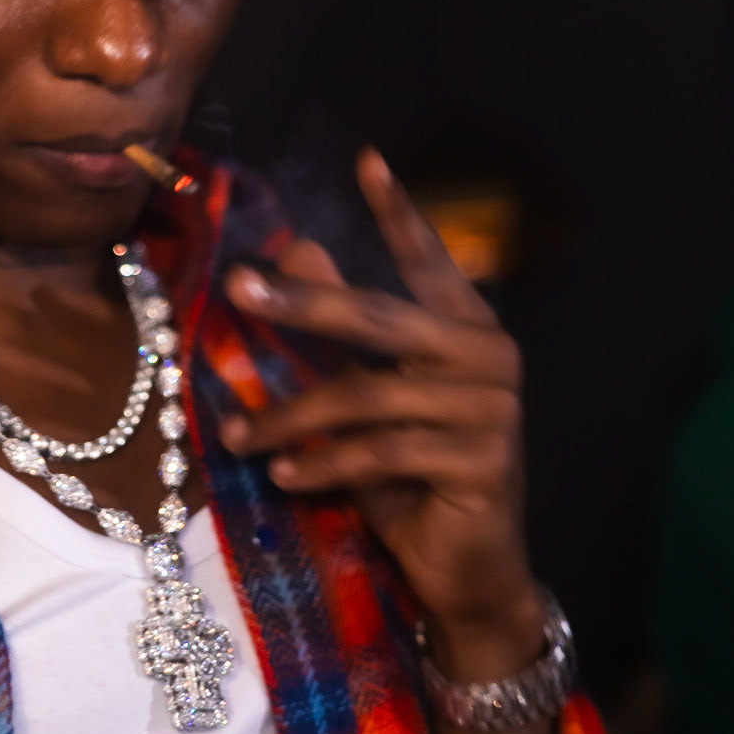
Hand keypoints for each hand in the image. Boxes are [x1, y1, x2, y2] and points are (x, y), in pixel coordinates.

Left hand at [221, 148, 543, 681]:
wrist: (468, 574)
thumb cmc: (413, 480)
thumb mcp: (368, 399)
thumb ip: (340, 330)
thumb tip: (297, 246)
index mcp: (465, 329)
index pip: (428, 260)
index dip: (398, 211)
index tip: (367, 159)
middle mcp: (489, 355)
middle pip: (379, 318)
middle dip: (303, 302)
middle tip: (239, 285)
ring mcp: (493, 407)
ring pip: (365, 395)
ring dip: (291, 418)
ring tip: (240, 437)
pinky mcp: (484, 459)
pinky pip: (381, 451)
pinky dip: (323, 463)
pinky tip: (285, 476)